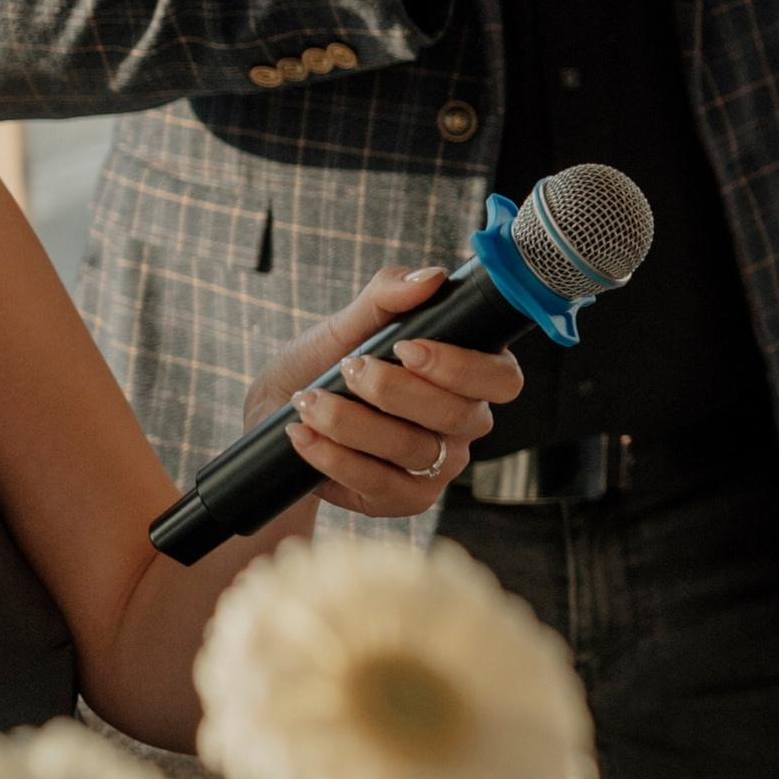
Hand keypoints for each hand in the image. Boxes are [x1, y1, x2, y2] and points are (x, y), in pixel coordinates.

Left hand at [246, 268, 522, 516]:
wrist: (277, 416)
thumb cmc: (323, 365)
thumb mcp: (348, 322)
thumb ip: (388, 294)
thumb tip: (430, 277)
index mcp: (469, 377)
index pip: (501, 378)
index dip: (461, 367)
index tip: (406, 348)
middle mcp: (464, 426)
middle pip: (456, 416)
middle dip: (394, 391)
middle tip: (348, 368)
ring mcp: (438, 467)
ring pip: (412, 450)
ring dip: (352, 423)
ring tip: (309, 400)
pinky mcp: (403, 500)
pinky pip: (380, 484)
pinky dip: (335, 457)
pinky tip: (304, 435)